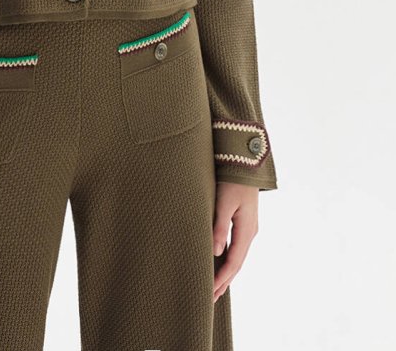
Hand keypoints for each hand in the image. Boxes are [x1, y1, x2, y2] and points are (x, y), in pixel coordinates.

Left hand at [212, 182, 258, 302]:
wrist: (245, 162)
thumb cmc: (233, 180)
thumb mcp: (224, 202)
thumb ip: (219, 226)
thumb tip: (214, 252)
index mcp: (247, 230)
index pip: (234, 262)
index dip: (222, 278)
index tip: (211, 292)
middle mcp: (249, 232)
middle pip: (237, 263)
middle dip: (224, 281)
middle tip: (210, 298)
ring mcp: (248, 227)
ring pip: (236, 255)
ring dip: (226, 272)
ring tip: (214, 287)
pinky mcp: (243, 221)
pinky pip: (236, 246)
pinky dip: (227, 258)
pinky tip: (219, 262)